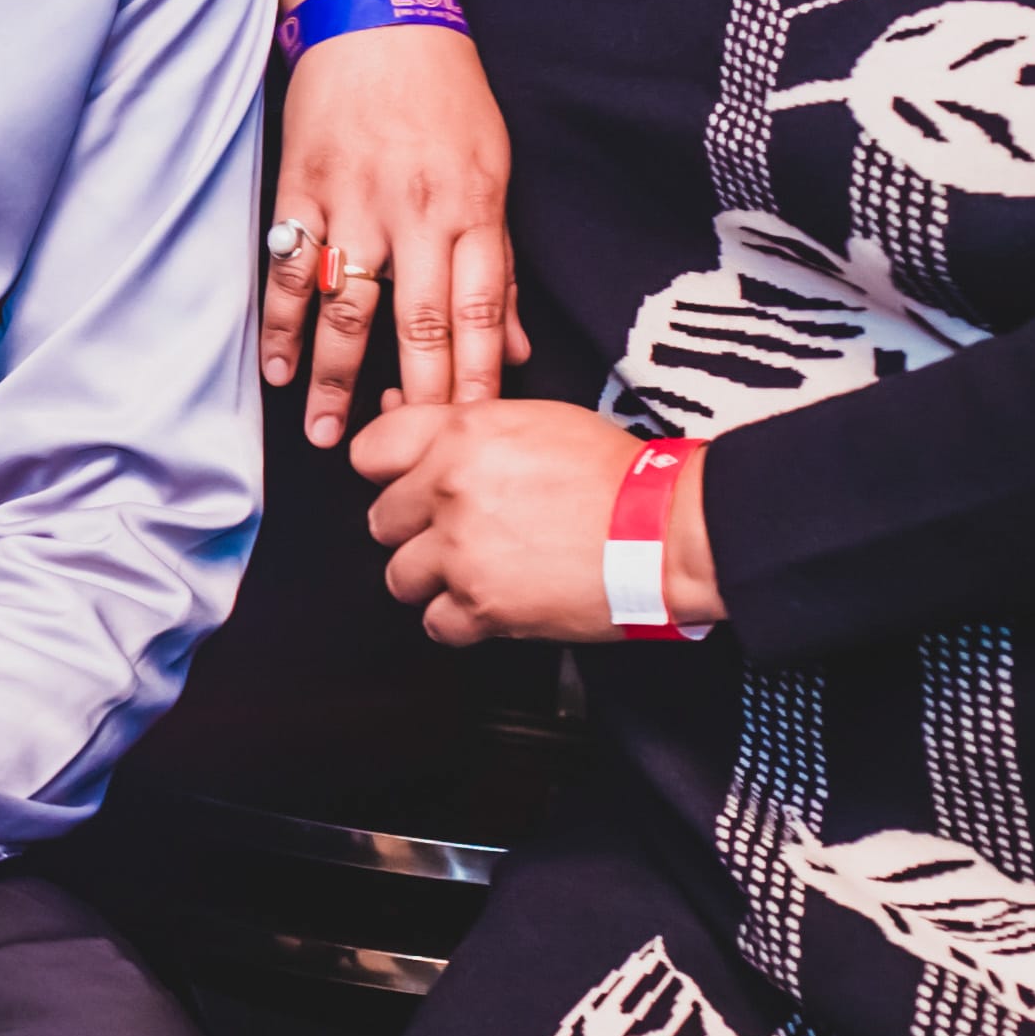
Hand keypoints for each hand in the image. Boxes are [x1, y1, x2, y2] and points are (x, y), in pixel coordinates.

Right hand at [264, 0, 521, 448]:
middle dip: (411, 399)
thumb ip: (500, 261)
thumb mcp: (494, 169)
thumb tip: (518, 344)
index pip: (480, 313)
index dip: (475, 381)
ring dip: (333, 376)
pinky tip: (278, 368)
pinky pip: (289, 267)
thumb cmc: (445, 93)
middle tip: (402, 458)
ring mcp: (354, 201)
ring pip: (348, 306)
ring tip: (326, 433)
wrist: (376, 14)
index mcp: (473, 207)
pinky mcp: (303, 188)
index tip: (471, 435)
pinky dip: (281, 321)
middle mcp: (415, 210)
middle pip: (418, 324)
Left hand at [354, 400, 714, 644]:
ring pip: (401, 576)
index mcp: (460, 436)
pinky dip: (459, 621)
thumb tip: (400, 412)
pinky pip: (435, 623)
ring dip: (433, 578)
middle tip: (457, 532)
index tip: (405, 485)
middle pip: (383, 520)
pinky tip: (489, 603)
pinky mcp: (481, 605)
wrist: (664, 531)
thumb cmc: (616, 475)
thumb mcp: (536, 419)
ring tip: (477, 570)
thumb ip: (461, 422)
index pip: (370, 451)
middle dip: (415, 529)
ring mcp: (461, 551)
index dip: (388, 472)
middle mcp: (449, 491)